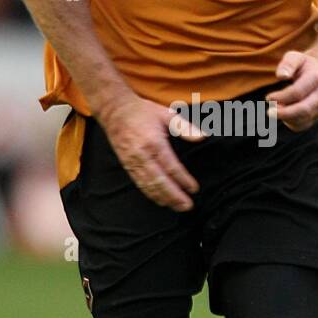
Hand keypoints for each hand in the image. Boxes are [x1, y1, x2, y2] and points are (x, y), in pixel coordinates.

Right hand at [99, 95, 202, 210]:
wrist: (114, 110)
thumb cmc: (142, 111)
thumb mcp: (166, 114)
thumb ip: (185, 127)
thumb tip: (203, 137)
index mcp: (154, 143)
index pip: (171, 167)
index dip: (183, 180)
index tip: (194, 189)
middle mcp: (142, 155)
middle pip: (160, 181)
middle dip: (174, 196)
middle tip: (187, 206)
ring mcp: (133, 161)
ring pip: (149, 185)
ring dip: (163, 198)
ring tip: (176, 207)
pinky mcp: (127, 165)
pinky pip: (139, 183)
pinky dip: (150, 194)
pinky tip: (160, 200)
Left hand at [265, 50, 317, 130]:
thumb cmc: (302, 65)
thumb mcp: (294, 57)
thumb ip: (288, 63)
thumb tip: (281, 76)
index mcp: (316, 77)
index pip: (298, 92)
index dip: (281, 97)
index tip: (268, 97)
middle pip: (305, 109)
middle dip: (284, 113)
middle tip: (269, 112)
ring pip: (304, 119)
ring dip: (286, 118)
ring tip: (274, 111)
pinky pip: (304, 125)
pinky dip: (290, 123)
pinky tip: (282, 115)